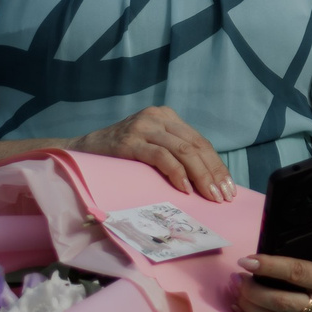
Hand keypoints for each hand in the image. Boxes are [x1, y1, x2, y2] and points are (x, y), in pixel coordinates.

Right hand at [76, 106, 235, 201]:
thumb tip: (205, 179)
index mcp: (168, 117)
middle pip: (196, 146)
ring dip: (200, 175)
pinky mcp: (130, 141)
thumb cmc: (121, 153)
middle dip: (213, 172)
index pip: (200, 142)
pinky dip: (176, 173)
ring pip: (183, 150)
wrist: (82, 150)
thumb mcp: (151, 145)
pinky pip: (161, 156)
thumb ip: (174, 152)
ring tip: (210, 195)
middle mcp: (158, 117)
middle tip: (224, 195)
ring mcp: (144, 127)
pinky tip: (184, 188)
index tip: (229, 186)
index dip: (216, 164)